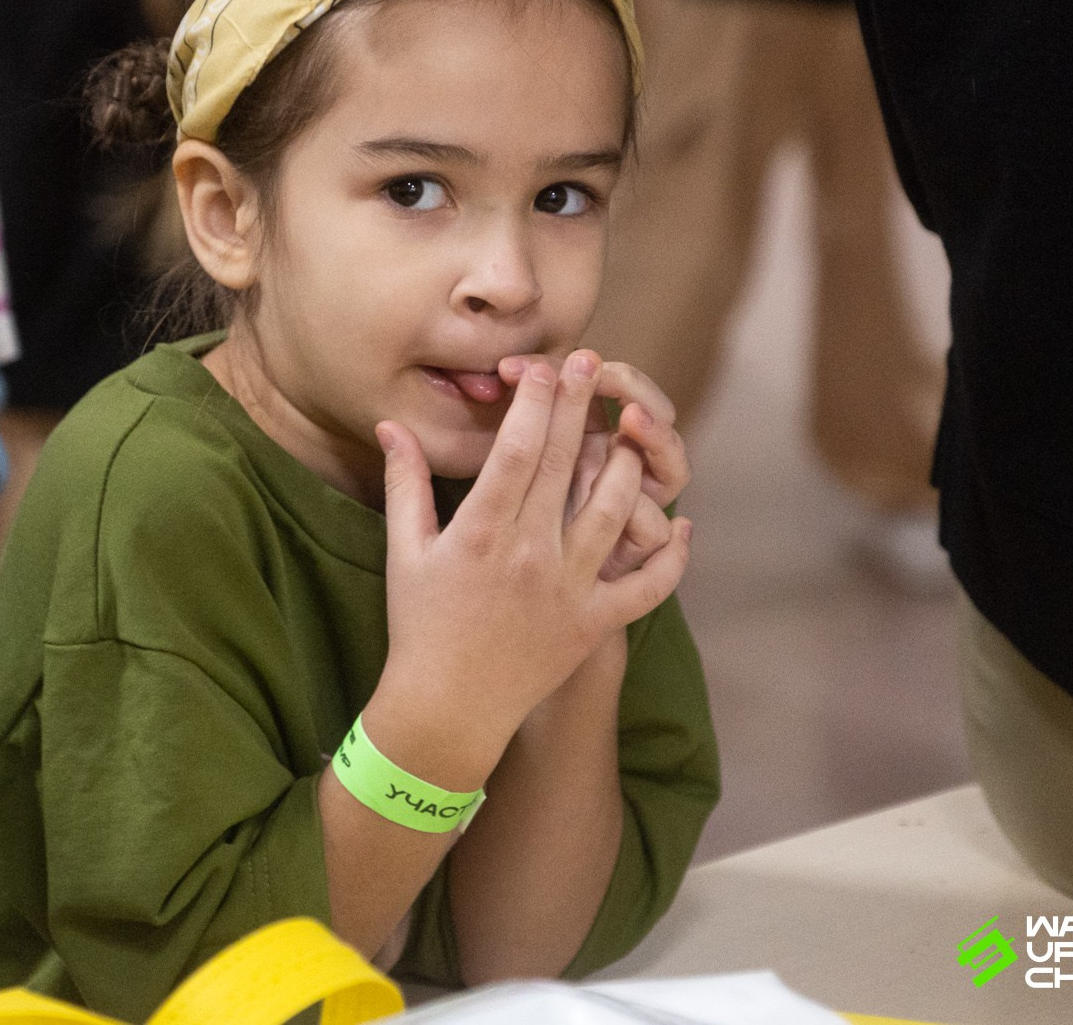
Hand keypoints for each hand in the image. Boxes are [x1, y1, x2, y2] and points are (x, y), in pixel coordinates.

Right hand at [369, 353, 690, 783]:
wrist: (447, 710)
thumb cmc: (418, 626)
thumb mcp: (404, 551)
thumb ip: (404, 482)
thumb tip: (390, 424)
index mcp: (480, 533)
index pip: (517, 449)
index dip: (536, 401)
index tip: (545, 366)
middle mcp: (531, 555)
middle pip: (565, 464)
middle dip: (579, 406)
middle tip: (591, 362)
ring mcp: (570, 589)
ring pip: (616, 510)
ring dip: (627, 464)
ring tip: (630, 430)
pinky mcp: (596, 622)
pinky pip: (649, 585)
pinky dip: (673, 556)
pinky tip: (681, 523)